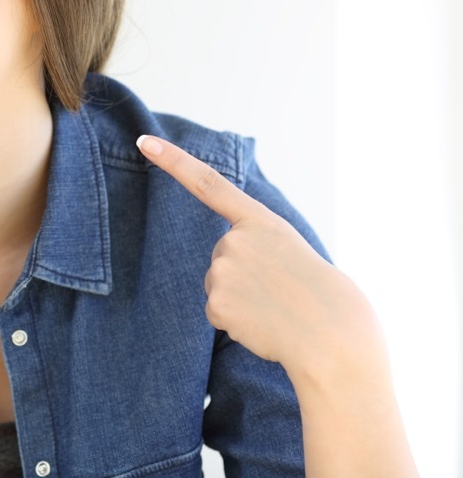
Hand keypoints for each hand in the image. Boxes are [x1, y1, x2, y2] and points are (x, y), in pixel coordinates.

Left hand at [135, 135, 376, 376]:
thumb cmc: (321, 296)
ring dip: (242, 300)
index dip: (173, 161)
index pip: (208, 183)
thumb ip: (255, 245)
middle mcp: (235, 240)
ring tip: (277, 307)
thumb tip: (225, 268)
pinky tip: (263, 324)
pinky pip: (217, 312)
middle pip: (221, 256)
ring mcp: (223, 270)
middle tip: (280, 289)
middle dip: (244, 275)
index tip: (144, 142)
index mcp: (260, 221)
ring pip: (219, 285)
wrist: (335, 337)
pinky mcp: (216, 303)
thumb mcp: (291, 250)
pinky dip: (237, 322)